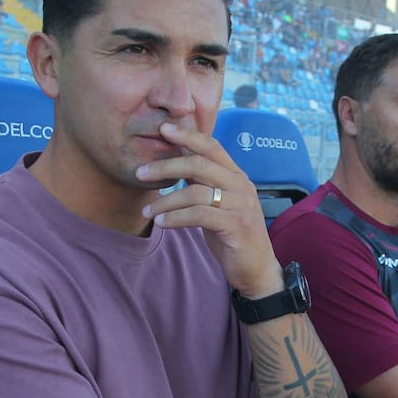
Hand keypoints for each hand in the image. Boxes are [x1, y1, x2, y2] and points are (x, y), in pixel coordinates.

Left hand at [137, 122, 280, 298]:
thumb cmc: (232, 236)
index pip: (211, 146)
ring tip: (146, 212)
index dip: (187, 135)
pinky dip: (175, 218)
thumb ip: (202, 184)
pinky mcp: (236, 225)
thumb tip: (176, 163)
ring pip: (194, 192)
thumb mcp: (217, 205)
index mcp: (236, 176)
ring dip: (165, 201)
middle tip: (140, 173)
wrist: (256, 269)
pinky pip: (198, 215)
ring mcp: (241, 205)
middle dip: (165, 166)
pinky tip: (161, 223)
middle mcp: (241, 185)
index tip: (163, 128)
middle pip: (198, 164)